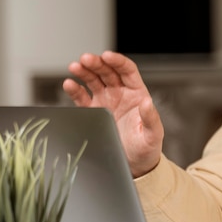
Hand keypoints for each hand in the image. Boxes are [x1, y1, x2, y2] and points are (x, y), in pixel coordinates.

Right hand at [63, 51, 163, 176]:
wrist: (134, 165)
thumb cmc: (147, 148)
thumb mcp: (153, 134)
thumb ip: (151, 118)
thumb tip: (148, 101)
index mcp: (137, 93)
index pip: (127, 71)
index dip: (117, 61)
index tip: (106, 56)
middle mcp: (121, 93)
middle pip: (108, 72)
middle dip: (96, 63)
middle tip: (85, 59)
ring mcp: (106, 101)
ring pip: (94, 80)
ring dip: (84, 72)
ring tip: (74, 66)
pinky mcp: (94, 112)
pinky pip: (82, 97)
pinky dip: (75, 90)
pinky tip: (69, 84)